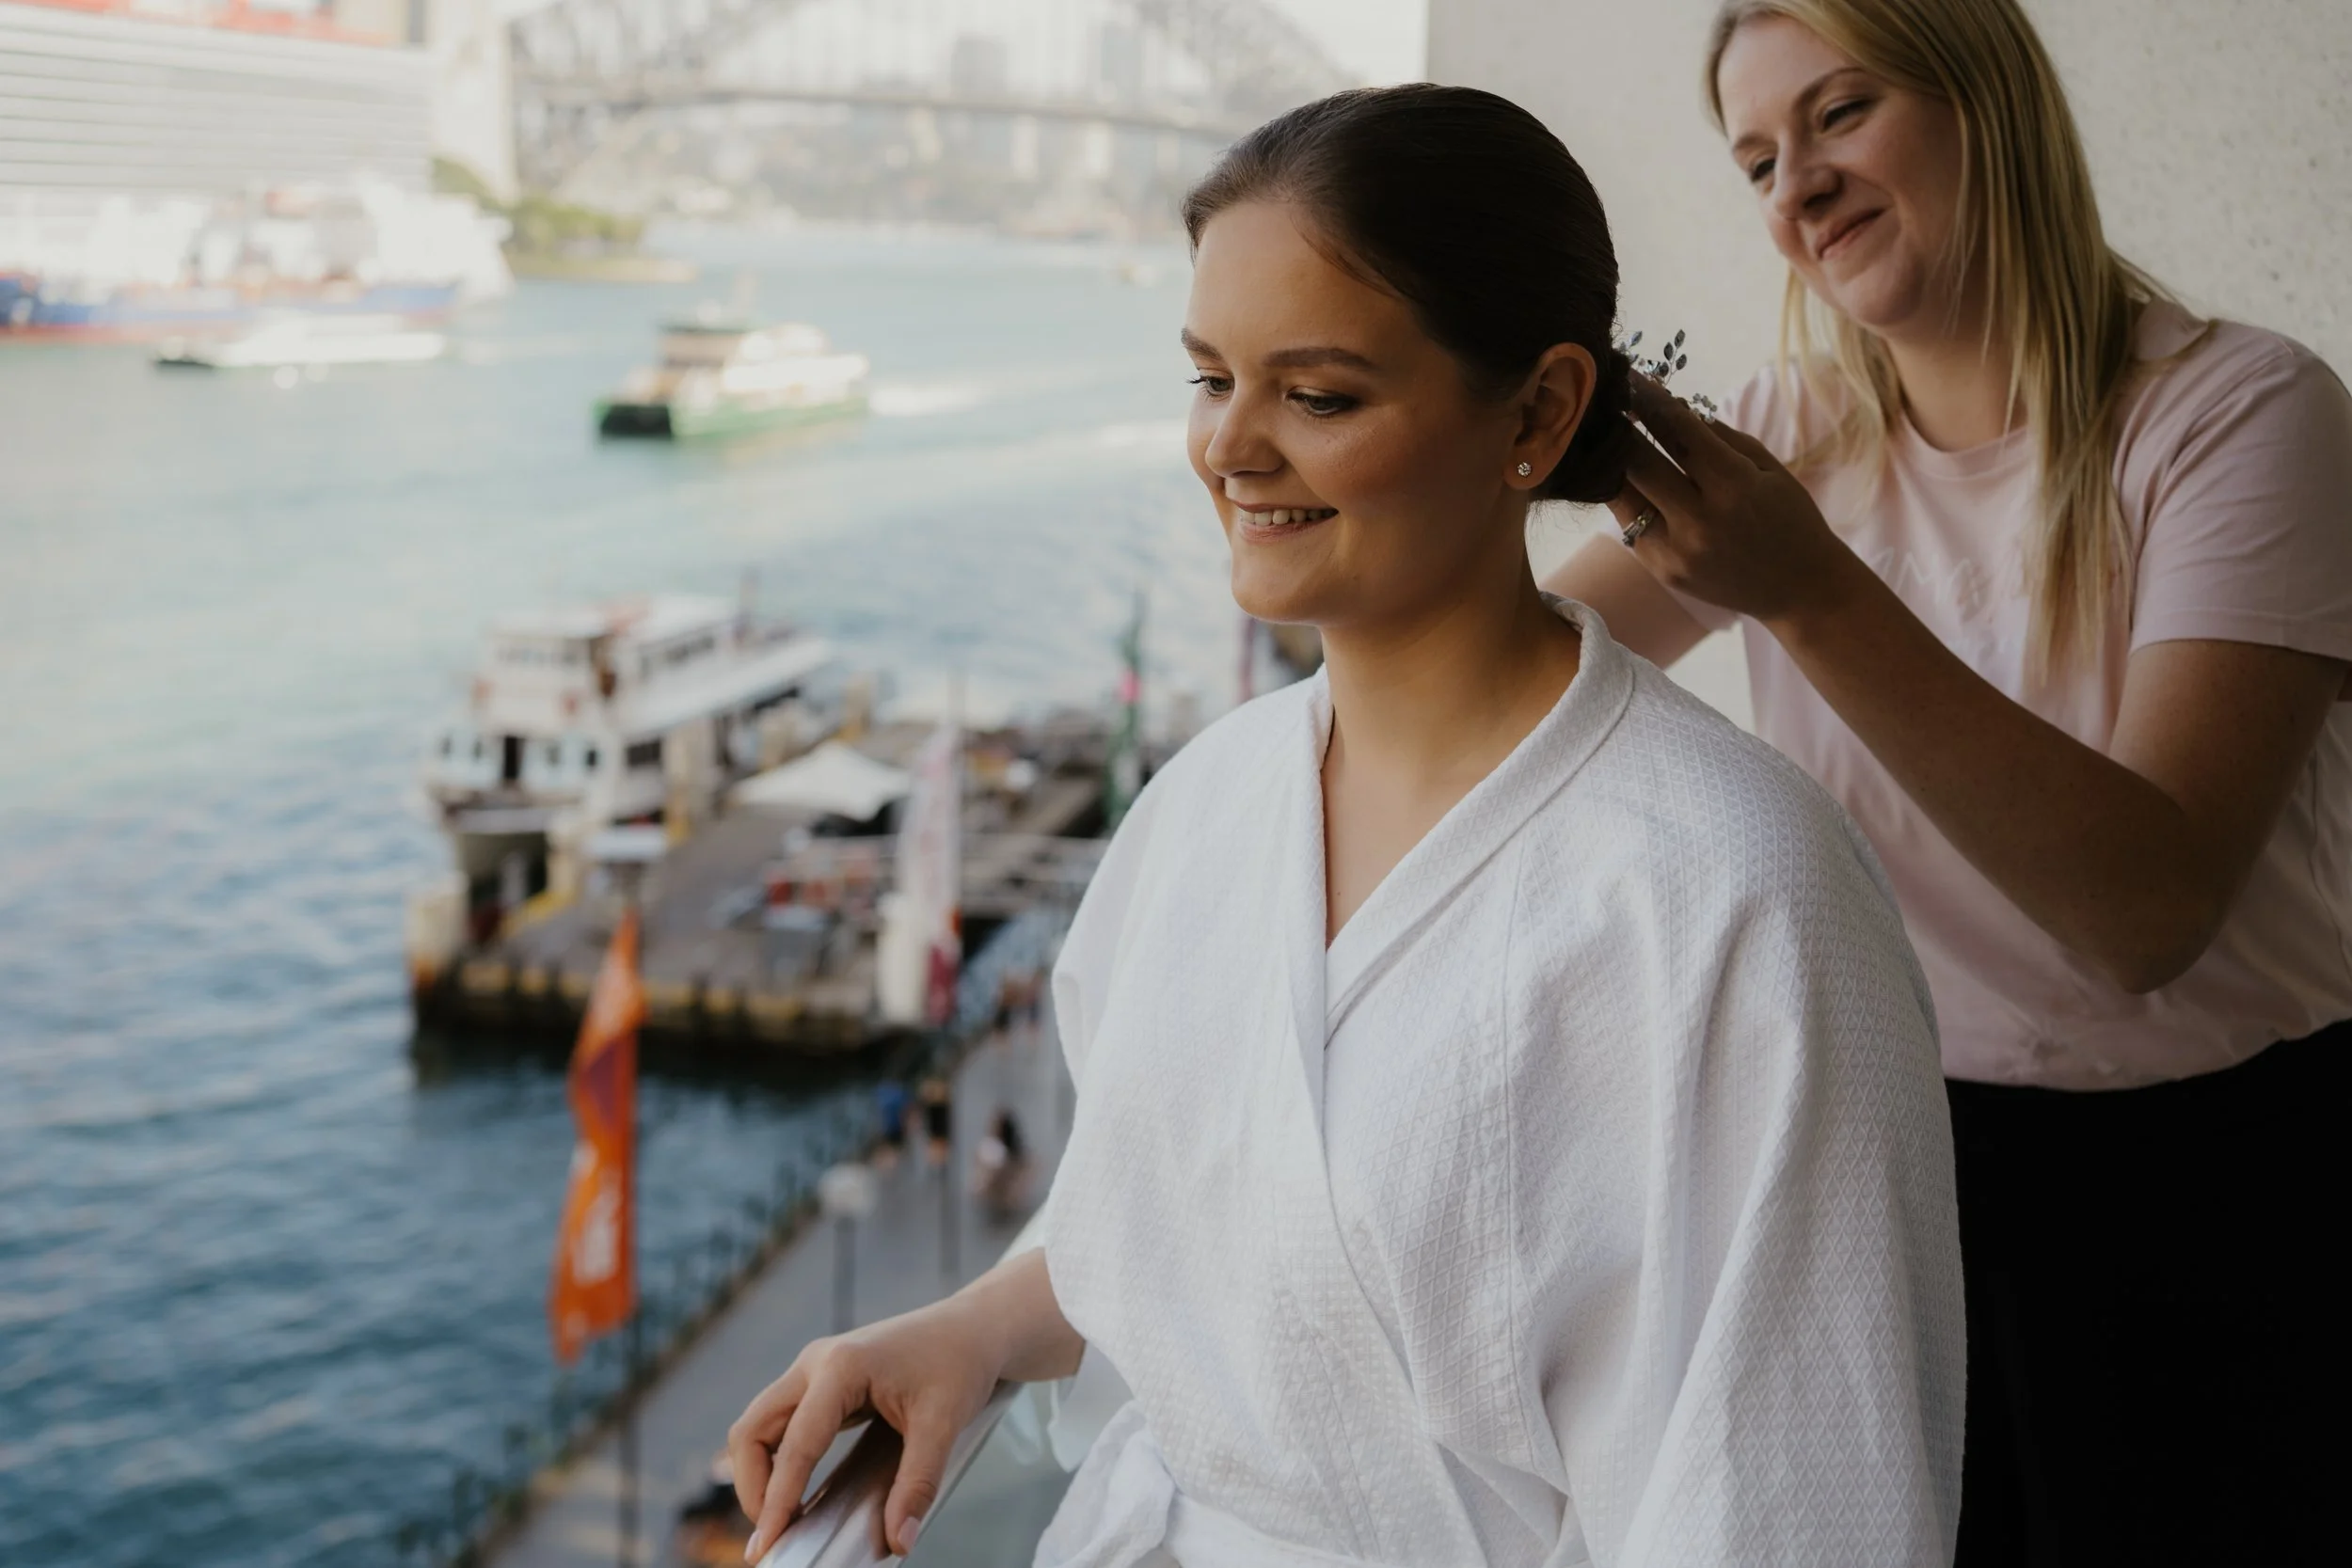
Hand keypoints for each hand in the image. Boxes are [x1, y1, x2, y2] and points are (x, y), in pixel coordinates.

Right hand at [728, 1293, 1004, 1561]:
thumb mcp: (944, 1424)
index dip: (778, 1498)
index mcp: (842, 1367)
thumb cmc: (959, 1364)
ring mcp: (813, 1368)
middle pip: (752, 1430)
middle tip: (774, 1533)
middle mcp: (816, 1362)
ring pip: (758, 1424)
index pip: (796, 1443)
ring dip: (759, 1472)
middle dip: (754, 1486)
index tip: (767, 1543)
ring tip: (781, 1518)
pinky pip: (779, 1421)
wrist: (970, 1328)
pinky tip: (793, 1489)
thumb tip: (899, 1541)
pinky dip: (776, 1458)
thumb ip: (917, 1484)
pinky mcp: (819, 1380)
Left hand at [1607, 374, 1866, 627]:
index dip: (1648, 400)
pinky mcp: (1663, 570)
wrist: (1801, 588)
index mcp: (1734, 486)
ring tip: (1600, 436)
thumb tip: (1670, 405)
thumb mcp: (1766, 468)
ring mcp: (1677, 550)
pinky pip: (1630, 525)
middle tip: (1603, 402)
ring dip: (1610, 462)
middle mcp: (1701, 520)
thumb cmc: (1789, 518)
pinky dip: (1623, 498)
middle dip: (1619, 427)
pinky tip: (1617, 476)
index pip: (1677, 431)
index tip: (1629, 378)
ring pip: (1623, 495)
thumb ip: (1719, 437)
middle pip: (1639, 462)